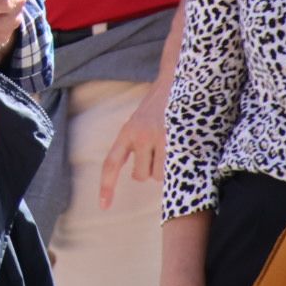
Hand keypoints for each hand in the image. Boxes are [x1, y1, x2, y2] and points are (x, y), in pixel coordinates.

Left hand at [99, 80, 169, 207]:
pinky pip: (176, 168)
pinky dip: (180, 164)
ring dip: (166, 167)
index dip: (106, 186)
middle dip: (148, 169)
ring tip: (171, 145)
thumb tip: (140, 174)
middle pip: (140, 175)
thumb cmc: (158, 105)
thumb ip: (133, 144)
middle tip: (157, 150)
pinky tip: (182, 148)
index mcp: (127, 131)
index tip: (103, 206)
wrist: (177, 80)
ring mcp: (161, 137)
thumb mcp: (138, 122)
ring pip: (159, 175)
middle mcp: (140, 135)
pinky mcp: (179, 139)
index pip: (111, 162)